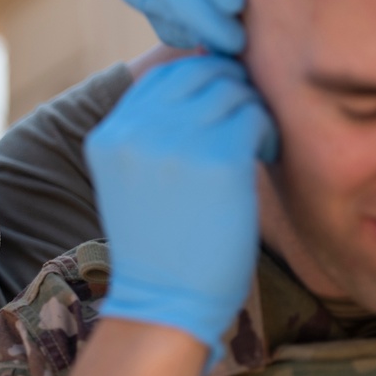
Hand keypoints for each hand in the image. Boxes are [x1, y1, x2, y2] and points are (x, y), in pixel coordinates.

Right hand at [84, 55, 276, 365]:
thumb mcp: (135, 181)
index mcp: (110, 136)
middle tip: (246, 121)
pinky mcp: (218, 158)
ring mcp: (176, 142)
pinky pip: (253, 115)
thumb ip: (155, 133)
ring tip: (253, 143)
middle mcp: (137, 131)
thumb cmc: (160, 249)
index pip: (164, 76)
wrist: (164, 304)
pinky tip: (262, 155)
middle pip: (200, 72)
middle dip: (231, 89)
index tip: (223, 106)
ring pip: (231, 89)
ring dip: (250, 110)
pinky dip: (265, 131)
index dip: (202, 79)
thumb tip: (208, 76)